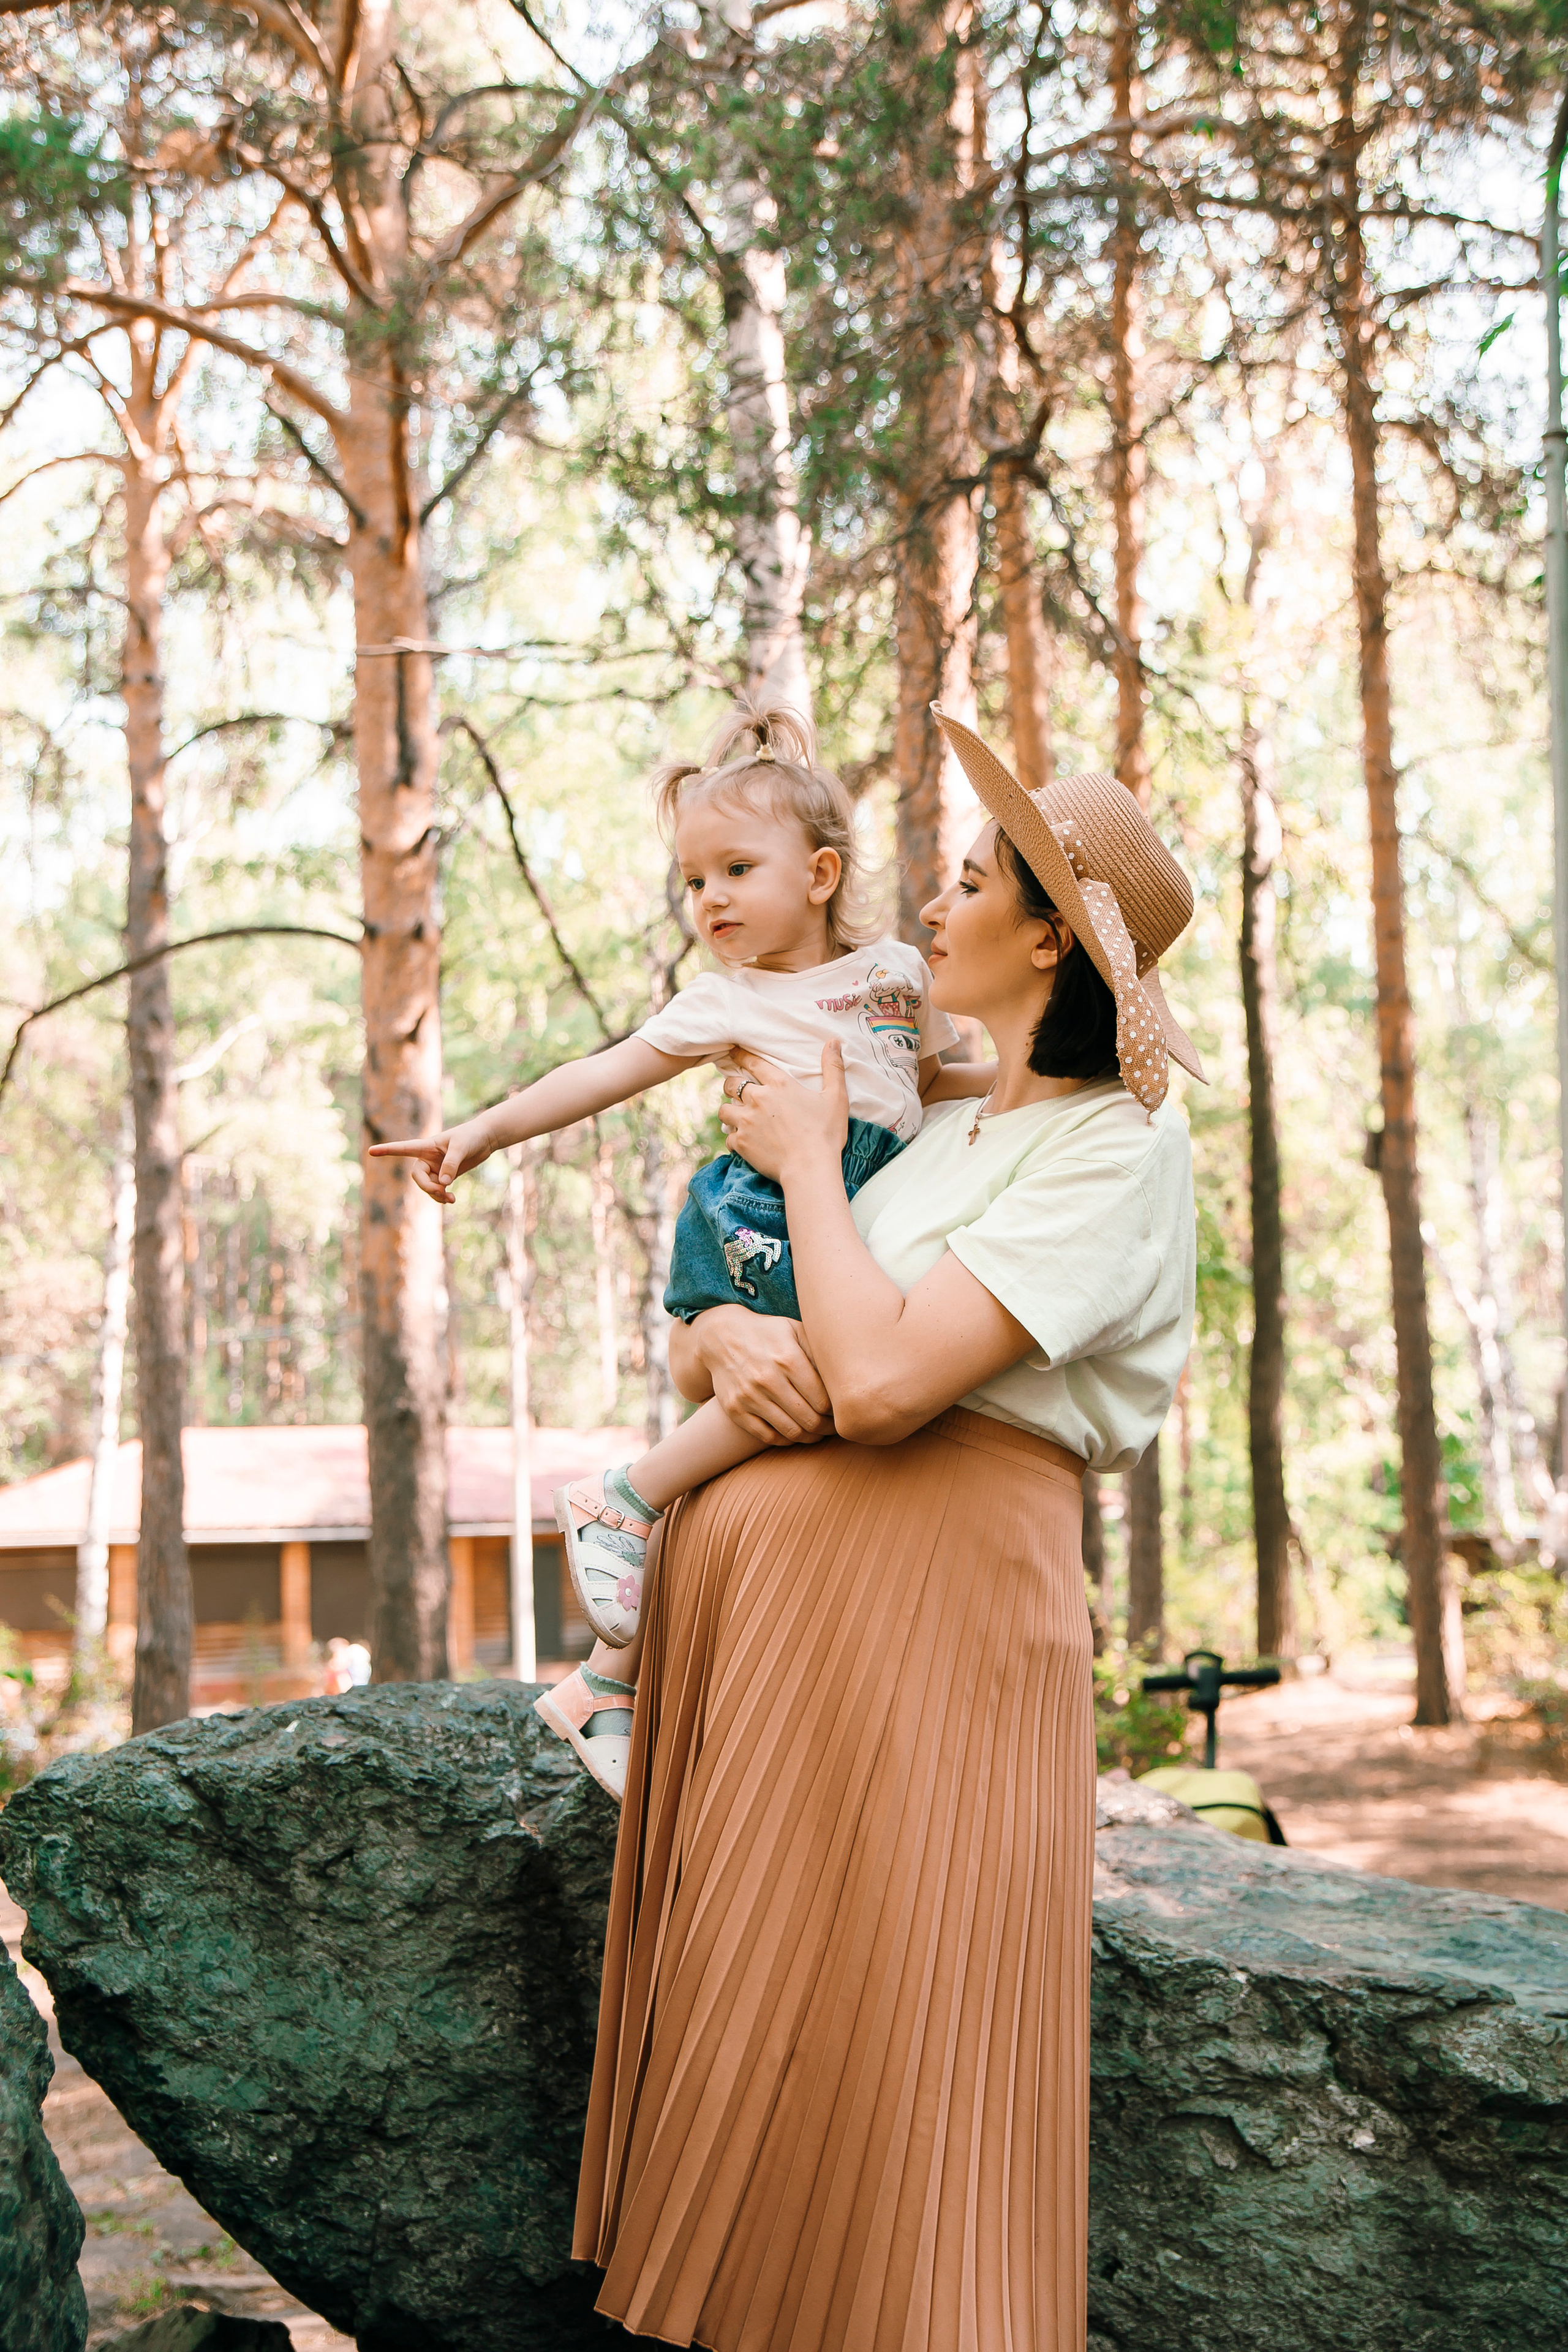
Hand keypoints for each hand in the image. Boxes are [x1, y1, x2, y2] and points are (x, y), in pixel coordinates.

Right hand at [368, 1109, 499, 1203]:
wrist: (486, 1138)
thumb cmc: (472, 1136)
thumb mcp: (461, 1147)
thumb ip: (451, 1163)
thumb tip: (443, 1183)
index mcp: (426, 1145)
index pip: (403, 1148)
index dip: (387, 1150)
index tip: (371, 1152)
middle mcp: (428, 1157)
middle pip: (417, 1177)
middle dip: (427, 1187)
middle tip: (442, 1192)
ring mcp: (436, 1168)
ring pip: (427, 1186)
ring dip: (436, 1195)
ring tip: (450, 1199)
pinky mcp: (446, 1175)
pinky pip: (437, 1190)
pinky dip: (442, 1197)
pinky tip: (451, 1200)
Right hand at [685, 1305, 831, 1445]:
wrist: (721, 1336)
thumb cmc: (767, 1334)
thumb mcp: (794, 1330)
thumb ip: (819, 1350)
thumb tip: (845, 1374)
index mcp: (788, 1358)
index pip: (824, 1400)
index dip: (838, 1411)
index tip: (843, 1411)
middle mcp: (768, 1379)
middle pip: (810, 1419)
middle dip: (828, 1427)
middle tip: (835, 1427)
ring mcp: (749, 1397)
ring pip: (791, 1431)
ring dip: (810, 1437)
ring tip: (818, 1432)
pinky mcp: (736, 1410)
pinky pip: (767, 1436)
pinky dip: (786, 1440)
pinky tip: (796, 1433)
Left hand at [719, 1043, 848, 1181]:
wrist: (810, 1168)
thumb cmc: (826, 1133)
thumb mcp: (836, 1097)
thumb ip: (833, 1067)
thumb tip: (834, 1041)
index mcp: (779, 1085)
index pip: (753, 1063)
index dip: (740, 1056)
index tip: (733, 1052)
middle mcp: (758, 1099)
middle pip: (731, 1084)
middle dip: (732, 1085)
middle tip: (736, 1090)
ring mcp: (747, 1121)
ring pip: (724, 1109)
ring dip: (729, 1110)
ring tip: (736, 1115)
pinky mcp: (741, 1143)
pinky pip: (728, 1136)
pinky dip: (733, 1138)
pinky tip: (741, 1141)